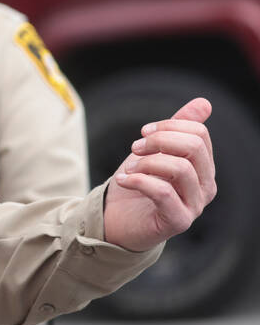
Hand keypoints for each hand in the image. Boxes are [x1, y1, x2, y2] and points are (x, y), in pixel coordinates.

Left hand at [104, 98, 215, 251]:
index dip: (168, 126)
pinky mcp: (178, 221)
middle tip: (135, 148)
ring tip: (128, 168)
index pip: (199, 134)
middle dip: (159, 140)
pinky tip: (122, 180)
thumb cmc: (138, 185)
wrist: (119, 221)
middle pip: (194, 148)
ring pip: (180, 168)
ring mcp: (195, 205)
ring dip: (147, 162)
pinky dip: (138, 181)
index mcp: (203, 167)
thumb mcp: (155, 151)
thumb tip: (204, 103)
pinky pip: (163, 192)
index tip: (144, 132)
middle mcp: (206, 186)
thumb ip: (177, 129)